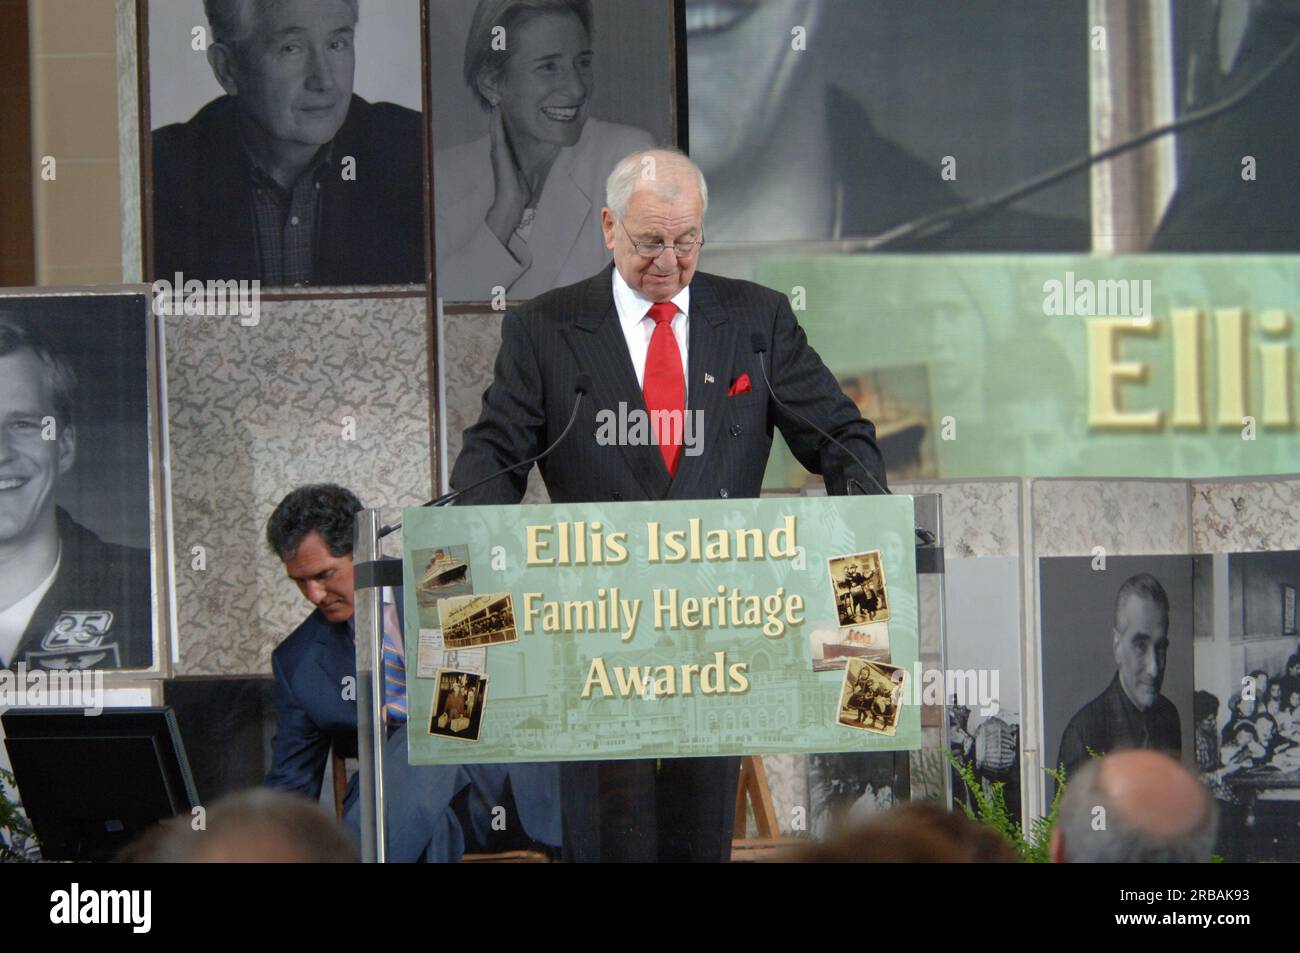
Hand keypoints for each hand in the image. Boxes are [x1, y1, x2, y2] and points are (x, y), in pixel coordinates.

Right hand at [485, 105, 529, 247]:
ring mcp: (497, 151)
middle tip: (501, 96)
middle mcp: (500, 151)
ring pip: (496, 128)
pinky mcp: (498, 153)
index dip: (506, 121)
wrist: (511, 202)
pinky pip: (497, 133)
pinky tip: (497, 110)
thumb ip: (532, 164)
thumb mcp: (528, 174)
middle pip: (499, 128)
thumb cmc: (520, 192)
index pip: (506, 134)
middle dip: (499, 114)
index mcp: (506, 156)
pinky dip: (496, 121)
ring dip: (496, 114)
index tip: (509, 106)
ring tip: (498, 98)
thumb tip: (545, 157)